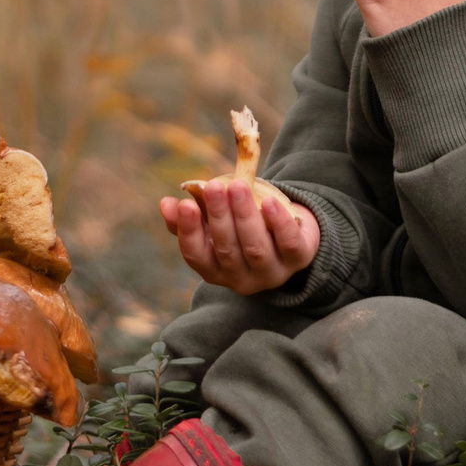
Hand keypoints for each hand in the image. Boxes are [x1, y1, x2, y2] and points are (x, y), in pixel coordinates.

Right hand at [158, 178, 319, 296]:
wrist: (290, 232)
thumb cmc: (242, 228)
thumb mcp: (215, 224)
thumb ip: (190, 217)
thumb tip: (166, 204)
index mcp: (215, 270)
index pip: (197, 256)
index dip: (189, 232)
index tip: (185, 204)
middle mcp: (241, 279)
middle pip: (227, 250)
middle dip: (219, 216)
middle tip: (213, 186)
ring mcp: (272, 272)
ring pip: (255, 248)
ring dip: (244, 216)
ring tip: (236, 186)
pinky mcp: (299, 259)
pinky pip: (289, 243)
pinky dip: (279, 223)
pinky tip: (270, 202)